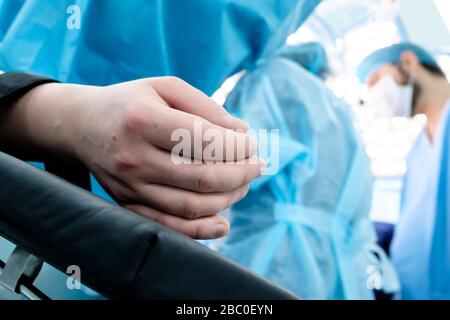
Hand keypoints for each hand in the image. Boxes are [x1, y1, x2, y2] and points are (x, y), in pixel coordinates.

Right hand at [2, 77, 263, 238]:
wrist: (82, 126)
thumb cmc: (131, 102)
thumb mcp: (166, 87)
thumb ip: (207, 107)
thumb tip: (243, 133)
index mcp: (142, 120)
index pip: (203, 141)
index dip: (238, 146)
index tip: (253, 144)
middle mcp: (134, 158)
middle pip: (202, 177)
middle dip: (241, 174)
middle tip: (257, 166)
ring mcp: (130, 187)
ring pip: (191, 206)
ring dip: (228, 198)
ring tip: (243, 184)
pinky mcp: (128, 205)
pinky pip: (170, 227)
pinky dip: (201, 231)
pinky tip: (224, 223)